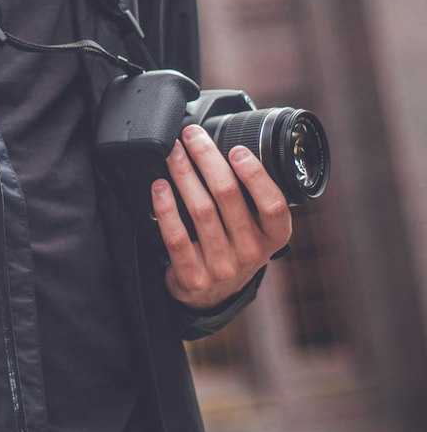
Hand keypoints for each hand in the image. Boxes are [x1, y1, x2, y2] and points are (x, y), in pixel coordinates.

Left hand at [153, 124, 291, 310]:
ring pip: (200, 211)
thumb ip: (251, 196)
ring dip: (183, 175)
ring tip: (174, 153)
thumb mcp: (256, 228)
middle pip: (228, 197)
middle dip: (207, 159)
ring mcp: (222, 267)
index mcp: (273, 237)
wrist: (214, 295)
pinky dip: (166, 207)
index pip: (272, 204)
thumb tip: (230, 145)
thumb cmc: (235, 246)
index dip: (255, 175)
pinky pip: (176, 236)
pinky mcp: (193, 276)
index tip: (236, 148)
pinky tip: (159, 186)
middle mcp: (251, 253)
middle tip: (192, 136)